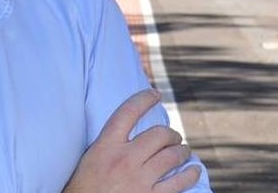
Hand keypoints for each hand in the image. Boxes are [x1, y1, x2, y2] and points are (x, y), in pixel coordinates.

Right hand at [62, 89, 200, 192]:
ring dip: (182, 151)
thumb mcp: (91, 158)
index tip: (155, 94)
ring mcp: (139, 179)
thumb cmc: (84, 187)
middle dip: (171, 134)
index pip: (128, 112)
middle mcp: (124, 159)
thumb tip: (129, 132)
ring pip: (172, 156)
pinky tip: (193, 170)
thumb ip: (109, 144)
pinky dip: (190, 174)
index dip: (144, 99)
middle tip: (173, 136)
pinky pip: (179, 182)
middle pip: (158, 135)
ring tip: (183, 151)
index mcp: (106, 146)